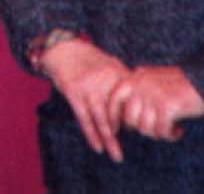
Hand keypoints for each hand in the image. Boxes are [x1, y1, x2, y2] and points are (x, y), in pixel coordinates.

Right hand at [40, 37, 132, 161]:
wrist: (62, 48)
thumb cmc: (88, 60)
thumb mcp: (109, 65)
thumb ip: (123, 83)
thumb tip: (134, 108)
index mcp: (117, 72)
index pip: (131, 101)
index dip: (136, 119)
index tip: (141, 134)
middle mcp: (105, 79)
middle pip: (118, 112)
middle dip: (127, 133)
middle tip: (135, 146)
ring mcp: (88, 86)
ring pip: (102, 118)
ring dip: (110, 140)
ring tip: (117, 156)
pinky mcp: (73, 91)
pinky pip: (84, 118)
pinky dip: (92, 135)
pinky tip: (97, 147)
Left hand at [107, 65, 203, 142]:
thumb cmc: (182, 84)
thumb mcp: (154, 79)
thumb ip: (138, 89)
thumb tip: (121, 115)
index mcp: (136, 77)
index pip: (113, 99)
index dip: (112, 117)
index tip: (115, 131)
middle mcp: (141, 84)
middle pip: (129, 119)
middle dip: (142, 129)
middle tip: (157, 129)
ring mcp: (153, 94)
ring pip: (144, 128)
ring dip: (157, 133)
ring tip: (169, 129)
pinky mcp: (167, 106)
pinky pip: (160, 130)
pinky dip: (169, 135)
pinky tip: (179, 131)